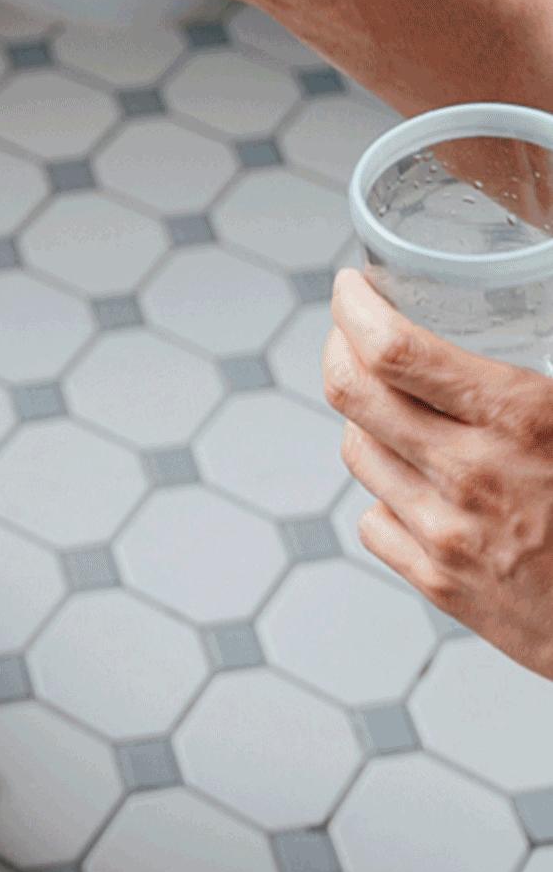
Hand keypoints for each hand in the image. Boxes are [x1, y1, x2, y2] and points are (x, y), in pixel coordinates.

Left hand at [325, 268, 552, 679]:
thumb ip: (540, 373)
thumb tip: (517, 307)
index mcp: (523, 418)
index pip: (394, 348)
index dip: (354, 308)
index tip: (352, 287)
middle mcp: (472, 472)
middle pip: (350, 391)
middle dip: (339, 349)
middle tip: (351, 336)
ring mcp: (449, 533)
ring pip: (357, 450)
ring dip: (365, 421)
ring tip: (394, 409)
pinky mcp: (440, 583)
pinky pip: (374, 518)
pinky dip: (387, 494)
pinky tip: (418, 484)